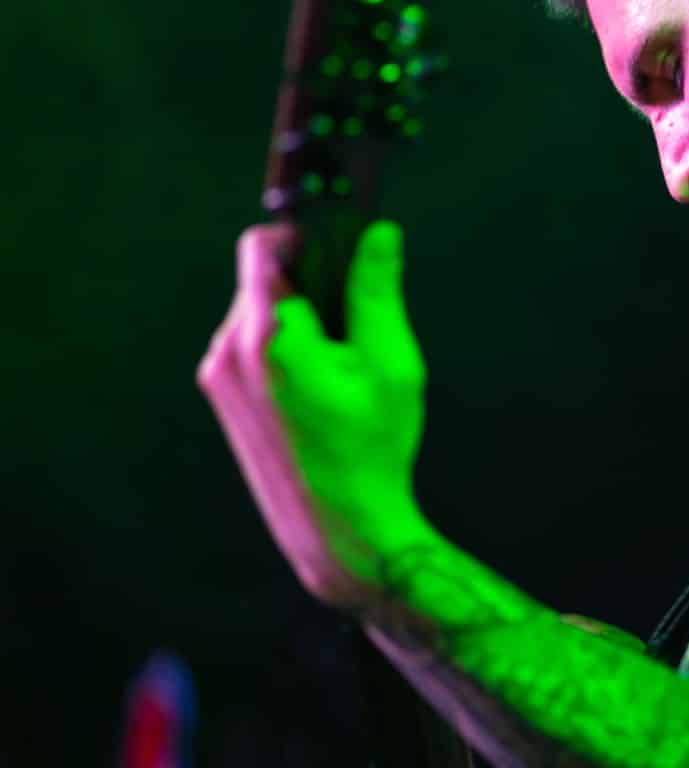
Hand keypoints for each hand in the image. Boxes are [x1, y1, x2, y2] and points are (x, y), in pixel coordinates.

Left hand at [196, 220, 430, 608]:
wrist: (342, 534)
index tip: (338, 250)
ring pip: (256, 313)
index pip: (263, 247)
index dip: (302, 237)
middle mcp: (230, 352)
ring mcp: (218, 378)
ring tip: (339, 367)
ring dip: (295, 320)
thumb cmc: (373, 451)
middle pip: (261, 279)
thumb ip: (378, 290)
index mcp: (270, 337)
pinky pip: (248, 346)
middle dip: (307, 285)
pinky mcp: (221, 399)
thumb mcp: (392, 364)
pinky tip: (318, 388)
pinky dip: (281, 348)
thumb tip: (380, 234)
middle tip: (354, 322)